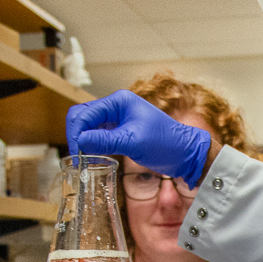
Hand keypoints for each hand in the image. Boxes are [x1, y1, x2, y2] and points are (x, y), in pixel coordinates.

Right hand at [66, 90, 210, 187]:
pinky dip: (93, 145)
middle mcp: (117, 107)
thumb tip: (79, 141)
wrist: (187, 154)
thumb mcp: (133, 142)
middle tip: (77, 158)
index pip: (84, 113)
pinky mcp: (123, 132)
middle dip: (76, 135)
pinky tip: (93, 157)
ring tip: (83, 160)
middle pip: (84, 117)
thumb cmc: (166, 143)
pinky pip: (100, 135)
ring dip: (84, 141)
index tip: (75, 154)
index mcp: (118, 102)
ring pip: (90, 127)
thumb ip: (104, 140)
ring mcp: (119, 119)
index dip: (76, 133)